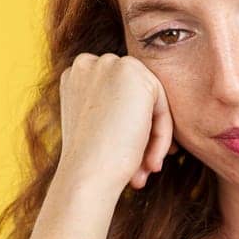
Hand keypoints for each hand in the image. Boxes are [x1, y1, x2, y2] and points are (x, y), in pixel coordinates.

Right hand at [56, 51, 176, 193]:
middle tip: (147, 168)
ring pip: (152, 102)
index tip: (137, 158)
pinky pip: (162, 105)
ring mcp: (109, 64)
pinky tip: (150, 162)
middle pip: (137, 97)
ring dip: (155, 138)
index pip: (120, 97)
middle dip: (146, 133)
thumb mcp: (98, 127)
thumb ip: (116, 109)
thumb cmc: (92, 162)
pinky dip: (162, 135)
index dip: (131, 127)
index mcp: (75, 77)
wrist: (86, 175)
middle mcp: (88, 63)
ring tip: (148, 169)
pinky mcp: (132, 72)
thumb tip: (146, 113)